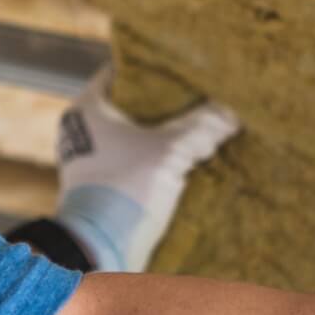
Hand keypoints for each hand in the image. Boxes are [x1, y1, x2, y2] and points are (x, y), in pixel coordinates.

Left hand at [52, 68, 236, 272]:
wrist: (99, 246)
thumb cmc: (127, 188)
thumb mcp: (171, 151)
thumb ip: (202, 127)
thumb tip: (231, 113)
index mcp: (88, 109)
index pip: (120, 73)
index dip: (150, 68)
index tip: (179, 68)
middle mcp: (82, 131)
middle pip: (128, 106)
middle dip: (162, 105)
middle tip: (196, 98)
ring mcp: (89, 160)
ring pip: (132, 137)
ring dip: (161, 136)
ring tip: (197, 129)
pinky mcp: (101, 186)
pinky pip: (131, 162)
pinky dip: (154, 160)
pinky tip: (184, 162)